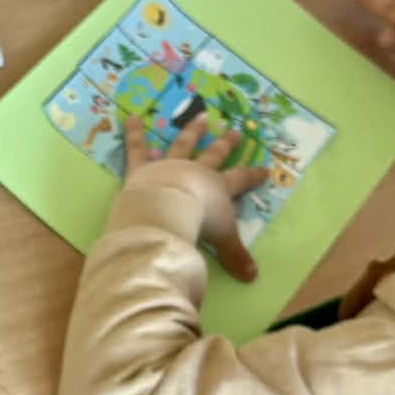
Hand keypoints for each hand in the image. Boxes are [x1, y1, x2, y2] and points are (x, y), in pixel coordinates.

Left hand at [119, 113, 269, 281]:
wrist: (165, 211)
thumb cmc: (196, 225)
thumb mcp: (221, 242)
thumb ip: (235, 256)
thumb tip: (252, 277)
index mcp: (217, 188)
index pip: (240, 180)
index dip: (253, 176)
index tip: (265, 169)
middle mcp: (195, 172)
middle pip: (214, 155)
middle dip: (226, 144)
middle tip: (234, 131)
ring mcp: (169, 166)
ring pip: (182, 145)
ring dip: (191, 131)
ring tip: (199, 117)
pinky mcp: (142, 169)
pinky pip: (137, 148)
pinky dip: (133, 133)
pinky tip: (129, 117)